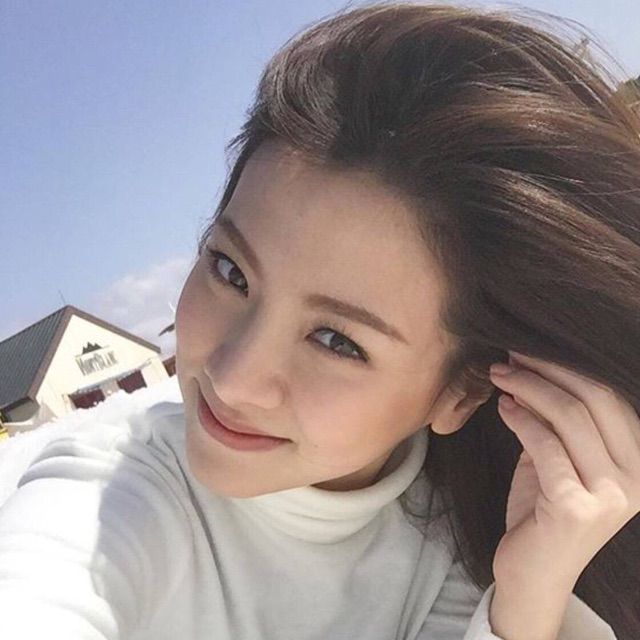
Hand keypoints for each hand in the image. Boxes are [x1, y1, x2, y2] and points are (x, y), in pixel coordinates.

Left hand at [489, 351, 639, 589]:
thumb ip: (553, 417)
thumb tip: (530, 363)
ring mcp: (613, 497)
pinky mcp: (579, 510)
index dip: (567, 365)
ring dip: (528, 387)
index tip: (529, 348)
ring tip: (499, 376)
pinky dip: (521, 419)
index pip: (610, 394)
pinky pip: (546, 446)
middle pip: (594, 398)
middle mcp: (638, 478)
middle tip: (510, 356)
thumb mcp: (555, 454)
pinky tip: (502, 406)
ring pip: (570, 416)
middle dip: (547, 368)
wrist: (532, 571)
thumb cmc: (544, 507)